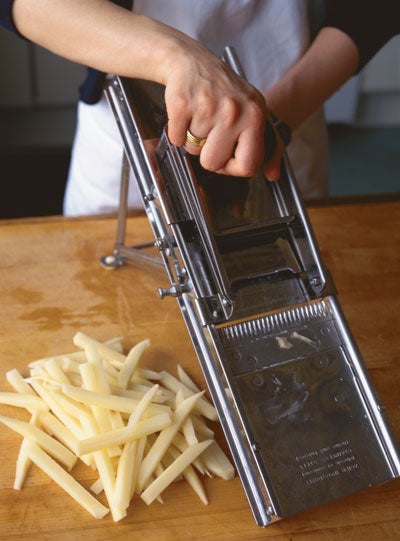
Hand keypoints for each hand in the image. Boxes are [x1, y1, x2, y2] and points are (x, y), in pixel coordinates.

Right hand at [162, 39, 267, 177]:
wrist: (190, 61)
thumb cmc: (223, 92)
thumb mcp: (253, 113)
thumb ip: (269, 146)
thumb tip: (273, 175)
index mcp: (255, 116)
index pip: (248, 165)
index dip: (232, 168)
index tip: (227, 158)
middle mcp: (234, 111)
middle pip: (213, 163)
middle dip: (206, 154)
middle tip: (209, 133)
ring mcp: (207, 107)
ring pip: (193, 151)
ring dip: (192, 139)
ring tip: (198, 117)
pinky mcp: (182, 104)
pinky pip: (176, 139)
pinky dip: (176, 132)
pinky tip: (186, 115)